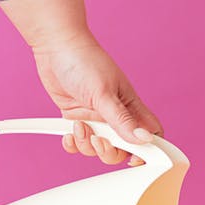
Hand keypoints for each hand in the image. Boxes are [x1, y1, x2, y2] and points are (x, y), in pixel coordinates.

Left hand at [32, 38, 162, 165]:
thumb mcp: (104, 93)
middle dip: (110, 151)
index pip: (150, 134)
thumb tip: (144, 140)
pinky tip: (68, 133)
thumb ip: (122, 120)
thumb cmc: (85, 62)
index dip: (148, 150)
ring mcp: (96, 118)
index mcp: (131, 107)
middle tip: (99, 141)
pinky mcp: (77, 118)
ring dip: (87, 144)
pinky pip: (78, 141)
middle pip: (122, 148)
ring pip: (98, 147)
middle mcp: (115, 115)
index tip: (135, 158)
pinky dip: (73, 143)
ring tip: (79, 126)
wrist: (55, 46)